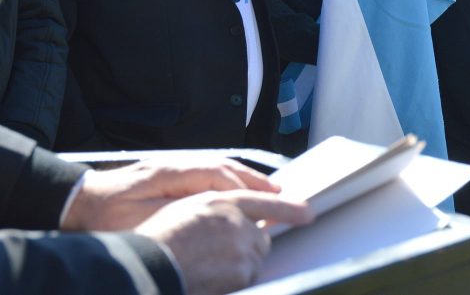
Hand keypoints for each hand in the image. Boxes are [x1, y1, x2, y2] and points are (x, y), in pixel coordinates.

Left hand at [62, 158, 281, 231]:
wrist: (75, 202)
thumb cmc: (101, 220)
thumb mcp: (136, 223)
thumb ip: (174, 216)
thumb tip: (211, 214)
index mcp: (168, 172)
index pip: (217, 175)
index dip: (247, 189)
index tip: (270, 202)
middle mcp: (174, 164)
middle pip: (224, 167)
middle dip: (256, 181)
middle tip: (283, 195)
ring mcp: (172, 166)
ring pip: (219, 168)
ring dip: (246, 179)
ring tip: (270, 192)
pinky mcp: (169, 174)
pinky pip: (208, 174)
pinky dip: (230, 181)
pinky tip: (239, 191)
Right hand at [136, 190, 312, 294]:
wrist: (149, 266)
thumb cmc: (159, 240)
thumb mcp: (189, 210)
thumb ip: (219, 211)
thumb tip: (240, 220)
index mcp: (224, 202)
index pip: (265, 203)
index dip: (288, 208)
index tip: (307, 213)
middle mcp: (238, 222)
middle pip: (259, 238)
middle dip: (247, 247)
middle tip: (217, 255)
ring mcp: (242, 248)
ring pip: (253, 260)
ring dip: (239, 265)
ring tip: (208, 267)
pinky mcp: (242, 272)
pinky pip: (246, 279)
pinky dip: (234, 281)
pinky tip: (211, 278)